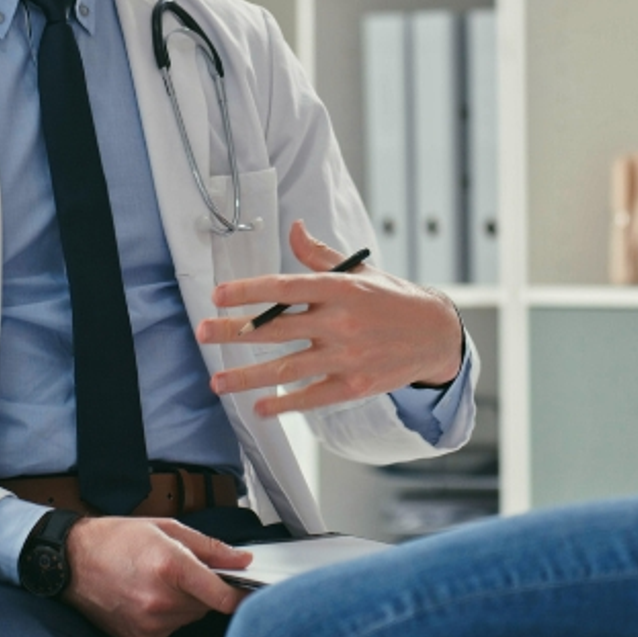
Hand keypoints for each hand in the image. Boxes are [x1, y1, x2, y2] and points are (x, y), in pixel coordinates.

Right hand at [61, 517, 252, 636]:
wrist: (69, 561)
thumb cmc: (114, 539)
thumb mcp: (166, 529)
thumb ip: (209, 548)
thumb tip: (240, 560)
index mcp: (171, 567)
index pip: (222, 596)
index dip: (240, 595)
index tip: (248, 592)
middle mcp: (160, 600)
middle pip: (206, 605)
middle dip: (201, 589)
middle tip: (179, 571)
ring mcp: (149, 623)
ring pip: (188, 618)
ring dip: (183, 603)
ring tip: (155, 581)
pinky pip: (169, 629)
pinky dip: (165, 616)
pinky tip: (144, 597)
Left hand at [197, 221, 463, 416]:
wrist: (435, 335)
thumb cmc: (392, 300)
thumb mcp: (360, 271)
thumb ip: (320, 256)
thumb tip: (294, 229)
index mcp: (340, 289)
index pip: (285, 288)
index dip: (248, 291)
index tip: (218, 295)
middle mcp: (341, 322)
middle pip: (276, 328)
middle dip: (233, 332)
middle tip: (202, 333)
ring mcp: (347, 356)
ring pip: (287, 368)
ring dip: (247, 376)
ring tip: (216, 381)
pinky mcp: (355, 385)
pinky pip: (311, 397)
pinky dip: (283, 404)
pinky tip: (259, 407)